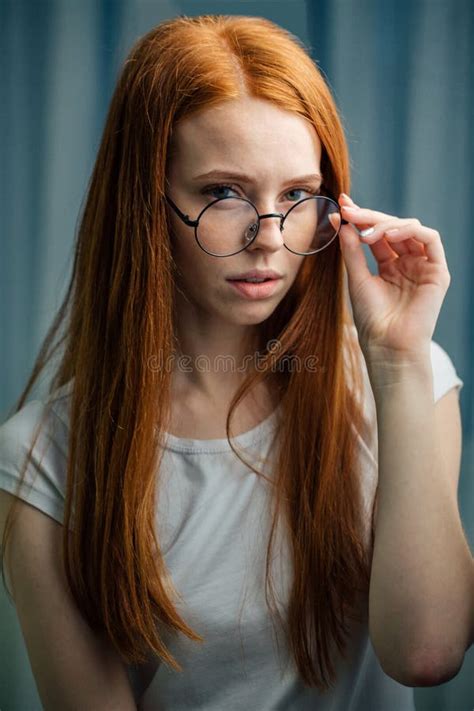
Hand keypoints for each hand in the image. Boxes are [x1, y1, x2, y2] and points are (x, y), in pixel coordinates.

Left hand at [332, 193, 450, 356]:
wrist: (388, 345)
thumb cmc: (372, 319)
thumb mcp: (356, 278)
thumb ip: (351, 249)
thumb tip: (341, 220)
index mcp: (389, 266)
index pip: (376, 234)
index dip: (361, 218)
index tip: (342, 206)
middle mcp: (408, 264)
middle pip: (392, 228)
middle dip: (370, 217)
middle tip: (350, 211)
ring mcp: (423, 266)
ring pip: (410, 229)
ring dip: (386, 224)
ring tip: (366, 231)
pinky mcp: (437, 271)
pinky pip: (430, 239)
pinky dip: (409, 230)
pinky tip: (389, 234)